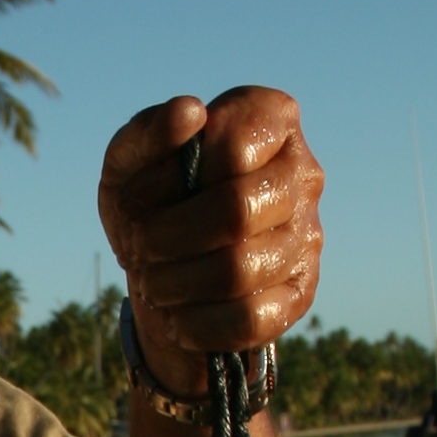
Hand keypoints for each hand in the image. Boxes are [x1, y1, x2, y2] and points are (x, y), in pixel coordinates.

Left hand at [97, 89, 323, 397]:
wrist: (164, 269)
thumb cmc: (150, 203)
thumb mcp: (128, 163)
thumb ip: (149, 131)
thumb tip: (190, 113)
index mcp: (270, 119)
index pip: (233, 145)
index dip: (180, 173)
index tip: (150, 189)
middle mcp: (303, 173)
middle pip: (236, 211)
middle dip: (170, 236)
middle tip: (140, 246)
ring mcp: (307, 236)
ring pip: (240, 270)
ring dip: (176, 282)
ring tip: (152, 282)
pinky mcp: (300, 293)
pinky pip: (250, 318)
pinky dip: (197, 323)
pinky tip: (176, 316)